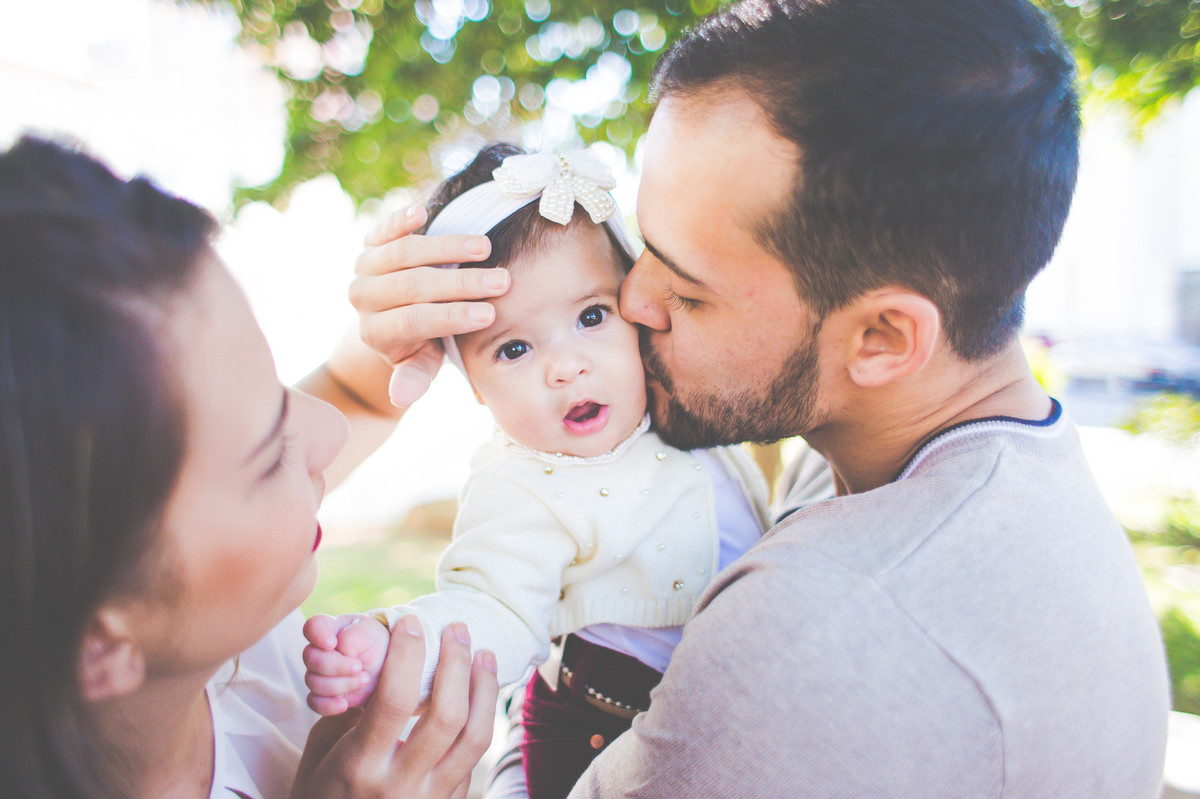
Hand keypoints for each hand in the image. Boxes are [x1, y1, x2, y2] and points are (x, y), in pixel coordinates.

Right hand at [292, 616, 499, 798]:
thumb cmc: (320, 793)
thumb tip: (386, 663)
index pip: (393, 701)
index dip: (407, 654)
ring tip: (483, 655)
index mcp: (359, 767)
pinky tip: (479, 692)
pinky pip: (474, 758)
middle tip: (457, 629)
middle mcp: (400, 786)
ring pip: (476, 738)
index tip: (410, 624)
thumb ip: (354, 711)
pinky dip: (480, 718)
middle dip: (457, 662)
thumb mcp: (323, 752)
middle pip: (447, 716)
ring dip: (484, 688)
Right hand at [304, 613, 391, 714]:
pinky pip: (314, 702)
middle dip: (336, 665)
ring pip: (314, 682)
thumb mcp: (372, 632)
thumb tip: (341, 648)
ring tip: (364, 679)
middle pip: (311, 658)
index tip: (332, 643)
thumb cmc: (376, 642)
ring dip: (340, 684)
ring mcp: (319, 673)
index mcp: (331, 629)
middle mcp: (319, 651)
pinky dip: (328, 705)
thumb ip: (354, 635)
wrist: (386, 666)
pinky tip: (344, 704)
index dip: (317, 635)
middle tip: (359, 666)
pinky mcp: (324, 694)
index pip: (312, 627)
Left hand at [350, 205, 510, 406]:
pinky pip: (385, 228)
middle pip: (413, 285)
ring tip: (486, 247)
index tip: (490, 313)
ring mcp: (364, 266)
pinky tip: (424, 212)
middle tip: (501, 280)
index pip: (415, 321)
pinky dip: (401, 219)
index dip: (452, 316)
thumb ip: (414, 376)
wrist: (398, 314)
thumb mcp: (420, 364)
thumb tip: (401, 399)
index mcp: (376, 332)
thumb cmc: (421, 342)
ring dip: (448, 247)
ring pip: (406, 252)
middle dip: (461, 283)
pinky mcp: (370, 241)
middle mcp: (363, 296)